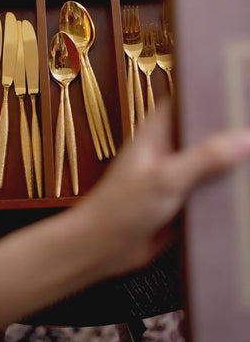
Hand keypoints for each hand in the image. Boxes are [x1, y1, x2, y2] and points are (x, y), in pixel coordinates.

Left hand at [74, 101, 249, 279]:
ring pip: (210, 164)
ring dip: (230, 165)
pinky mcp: (182, 202)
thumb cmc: (123, 206)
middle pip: (203, 133)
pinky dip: (225, 192)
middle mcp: (168, 149)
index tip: (239, 93)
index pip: (186, 102)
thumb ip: (206, 158)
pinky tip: (246, 192)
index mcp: (158, 131)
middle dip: (228, 133)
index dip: (210, 96)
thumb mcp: (167, 178)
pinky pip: (209, 192)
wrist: (104, 248)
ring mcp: (176, 176)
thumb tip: (245, 138)